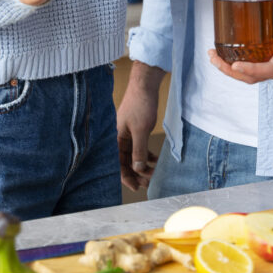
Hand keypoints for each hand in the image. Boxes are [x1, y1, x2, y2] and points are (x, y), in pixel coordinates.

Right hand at [116, 61, 164, 190]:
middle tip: (150, 182)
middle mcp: (119, 138)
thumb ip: (138, 150)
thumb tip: (138, 169)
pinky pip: (139, 147)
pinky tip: (156, 160)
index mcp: (116, 139)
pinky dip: (147, 155)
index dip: (127, 178)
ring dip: (144, 165)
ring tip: (154, 173)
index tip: (137, 188)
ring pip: (134, 156)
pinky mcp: (135, 129)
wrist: (144, 85)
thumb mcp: (141, 130)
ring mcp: (127, 134)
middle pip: (126, 162)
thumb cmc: (140, 104)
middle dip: (138, 174)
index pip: (119, 165)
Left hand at [208, 0, 272, 83]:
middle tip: (213, 57)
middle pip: (253, 77)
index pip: (269, 69)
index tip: (235, 64)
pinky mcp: (272, 64)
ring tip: (213, 57)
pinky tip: (225, 56)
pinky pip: (253, 71)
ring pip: (251, 77)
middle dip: (231, 71)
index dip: (251, 69)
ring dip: (230, 70)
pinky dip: (237, 67)